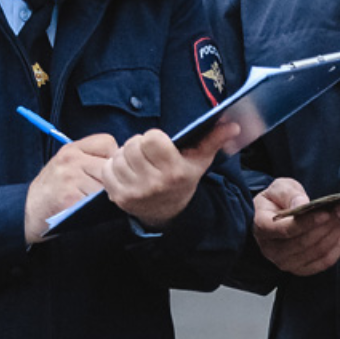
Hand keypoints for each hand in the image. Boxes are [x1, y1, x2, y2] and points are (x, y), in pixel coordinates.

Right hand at [24, 133, 120, 243]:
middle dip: (113, 180)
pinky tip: (91, 209)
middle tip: (106, 191)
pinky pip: (97, 200)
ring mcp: (70, 178)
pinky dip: (99, 207)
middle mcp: (70, 159)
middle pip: (110, 165)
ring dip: (108, 195)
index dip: (112, 159)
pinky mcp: (70, 198)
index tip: (105, 171)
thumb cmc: (55, 188)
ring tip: (97, 201)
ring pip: (106, 184)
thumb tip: (124, 165)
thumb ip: (91, 159)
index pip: (108, 143)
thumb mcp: (69, 164)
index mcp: (72, 149)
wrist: (29, 210)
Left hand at [104, 120, 240, 229]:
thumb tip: (232, 125)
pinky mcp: (119, 197)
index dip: (155, 138)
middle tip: (147, 155)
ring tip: (137, 165)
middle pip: (133, 144)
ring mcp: (135, 191)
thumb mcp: (200, 161)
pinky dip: (114, 168)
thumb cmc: (183, 180)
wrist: (169, 213)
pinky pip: (107, 170)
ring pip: (119, 157)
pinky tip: (127, 174)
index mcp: (175, 170)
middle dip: (138, 146)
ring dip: (125, 157)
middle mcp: (155, 182)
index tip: (160, 146)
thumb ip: (215, 140)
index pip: (152, 137)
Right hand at [253, 176, 339, 275]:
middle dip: (328, 225)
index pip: (286, 229)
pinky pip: (323, 262)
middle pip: (304, 243)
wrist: (276, 215)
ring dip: (335, 234)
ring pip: (316, 252)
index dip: (308, 223)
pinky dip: (337, 247)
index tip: (326, 212)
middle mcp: (271, 250)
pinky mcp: (300, 269)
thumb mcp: (280, 188)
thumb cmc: (278, 200)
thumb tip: (303, 204)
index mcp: (262, 227)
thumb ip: (290, 194)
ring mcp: (285, 262)